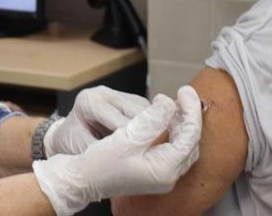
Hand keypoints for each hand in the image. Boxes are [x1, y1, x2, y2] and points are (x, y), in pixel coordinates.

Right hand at [32, 86, 201, 215]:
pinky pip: (172, 150)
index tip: (184, 90)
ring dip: (181, 124)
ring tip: (174, 104)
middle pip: (190, 142)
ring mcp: (161, 176)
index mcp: (164, 169)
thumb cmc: (98, 162)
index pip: (189, 135)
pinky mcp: (154, 172)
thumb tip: (170, 102)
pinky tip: (163, 118)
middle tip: (183, 95)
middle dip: (188, 117)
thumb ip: (151, 119)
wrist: (80, 181)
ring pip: (183, 146)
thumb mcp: (126, 136)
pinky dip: (172, 132)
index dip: (190, 109)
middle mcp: (167, 177)